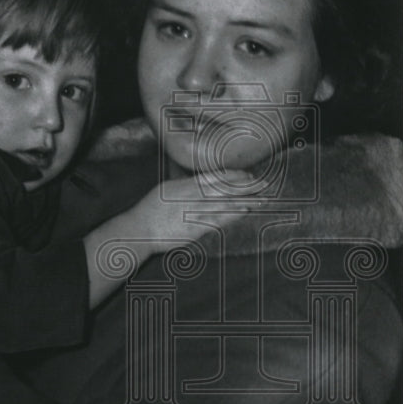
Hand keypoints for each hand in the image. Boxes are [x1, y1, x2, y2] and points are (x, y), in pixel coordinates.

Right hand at [135, 172, 254, 251]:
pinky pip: (217, 219)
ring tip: (261, 198)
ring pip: (224, 203)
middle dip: (245, 186)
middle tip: (263, 184)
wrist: (139, 229)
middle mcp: (192, 195)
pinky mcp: (194, 227)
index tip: (248, 175)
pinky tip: (244, 211)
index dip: (234, 175)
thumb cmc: (149, 210)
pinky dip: (232, 215)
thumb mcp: (166, 189)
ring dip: (244, 200)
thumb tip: (197, 182)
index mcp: (185, 184)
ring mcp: (194, 211)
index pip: (215, 177)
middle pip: (224, 188)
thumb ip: (184, 185)